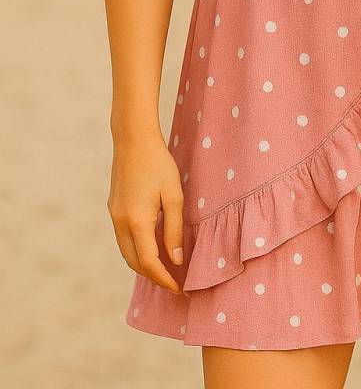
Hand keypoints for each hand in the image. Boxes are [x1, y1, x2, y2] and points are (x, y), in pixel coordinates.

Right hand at [108, 131, 185, 294]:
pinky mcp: (113, 209)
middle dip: (153, 276)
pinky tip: (151, 248)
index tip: (178, 288)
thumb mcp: (174, 195)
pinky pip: (123, 239)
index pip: (149, 262)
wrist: (133, 140)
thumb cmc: (158, 164)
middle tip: (173, 283)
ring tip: (164, 270)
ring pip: (126, 252)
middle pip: (134, 262)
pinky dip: (136, 250)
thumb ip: (174, 229)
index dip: (164, 278)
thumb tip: (176, 259)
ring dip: (143, 265)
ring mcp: (114, 216)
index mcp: (137, 221)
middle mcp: (121, 223)